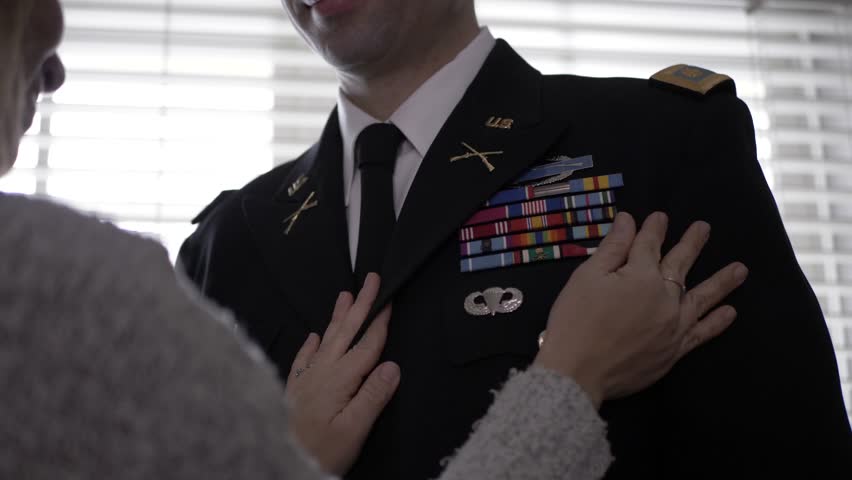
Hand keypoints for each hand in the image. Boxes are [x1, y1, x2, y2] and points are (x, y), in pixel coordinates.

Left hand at [284, 273, 400, 475]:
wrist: (279, 462)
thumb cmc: (321, 452)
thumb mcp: (354, 430)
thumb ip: (373, 397)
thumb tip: (393, 366)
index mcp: (341, 380)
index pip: (367, 345)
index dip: (379, 321)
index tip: (389, 299)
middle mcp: (322, 372)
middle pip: (346, 332)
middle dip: (361, 305)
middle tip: (370, 279)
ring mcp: (306, 379)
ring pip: (326, 339)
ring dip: (338, 316)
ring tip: (346, 295)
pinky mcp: (294, 390)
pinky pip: (303, 358)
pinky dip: (311, 344)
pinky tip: (313, 335)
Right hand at [535, 211, 747, 407]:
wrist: (577, 372)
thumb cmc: (575, 320)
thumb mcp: (587, 277)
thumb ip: (612, 248)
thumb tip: (629, 221)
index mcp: (641, 275)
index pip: (650, 244)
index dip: (654, 228)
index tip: (660, 217)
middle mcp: (665, 297)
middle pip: (680, 264)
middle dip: (692, 244)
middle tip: (704, 228)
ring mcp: (673, 325)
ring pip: (702, 297)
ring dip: (722, 281)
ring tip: (741, 269)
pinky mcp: (674, 351)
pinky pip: (702, 333)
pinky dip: (717, 322)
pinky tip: (730, 312)